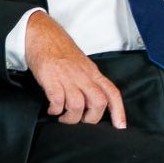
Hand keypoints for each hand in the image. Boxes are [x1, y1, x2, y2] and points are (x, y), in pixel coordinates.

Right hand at [23, 12, 125, 127]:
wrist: (43, 36)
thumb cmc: (61, 53)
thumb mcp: (83, 65)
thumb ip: (90, 82)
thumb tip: (94, 103)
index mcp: (93, 73)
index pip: (112, 93)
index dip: (118, 111)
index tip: (120, 126)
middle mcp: (83, 76)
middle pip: (98, 102)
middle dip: (91, 118)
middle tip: (81, 120)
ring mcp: (67, 77)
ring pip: (78, 105)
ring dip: (70, 117)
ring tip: (63, 117)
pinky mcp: (51, 79)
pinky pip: (57, 101)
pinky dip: (55, 110)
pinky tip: (52, 109)